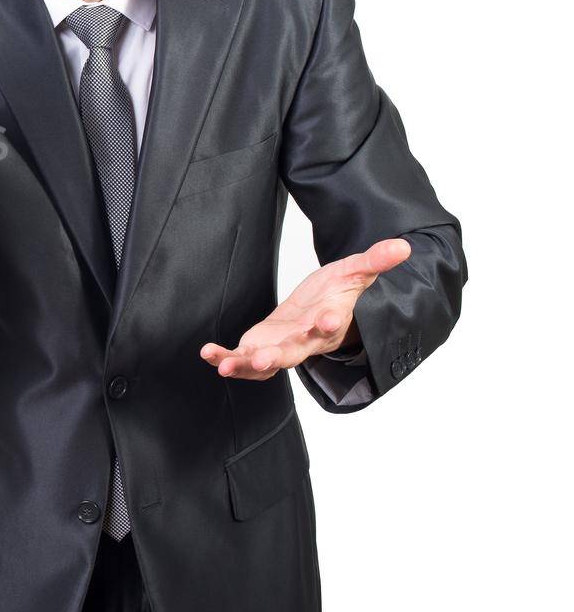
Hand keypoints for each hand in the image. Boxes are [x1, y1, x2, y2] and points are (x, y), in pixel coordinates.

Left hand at [199, 237, 411, 379]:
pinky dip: (224, 357)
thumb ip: (375, 261)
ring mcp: (282, 348)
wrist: (320, 310)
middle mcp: (305, 341)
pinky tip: (208, 353)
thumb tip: (404, 246)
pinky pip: (242, 358)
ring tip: (224, 365)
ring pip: (265, 363)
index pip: (333, 323)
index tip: (328, 320)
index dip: (331, 322)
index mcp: (329, 322)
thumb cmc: (336, 292)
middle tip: (263, 360)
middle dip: (278, 356)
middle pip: (294, 352)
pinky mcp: (261, 349)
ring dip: (245, 366)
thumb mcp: (355, 271)